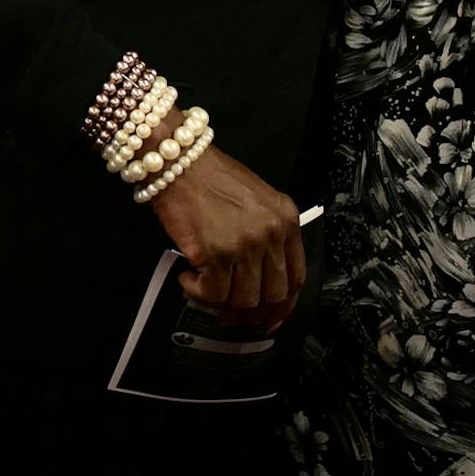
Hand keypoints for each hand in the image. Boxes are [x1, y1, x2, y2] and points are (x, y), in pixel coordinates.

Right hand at [149, 137, 304, 326]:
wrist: (178, 159)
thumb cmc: (209, 176)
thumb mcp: (256, 199)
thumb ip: (266, 234)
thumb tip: (259, 276)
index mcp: (286, 220)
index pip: (297, 277)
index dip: (283, 305)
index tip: (271, 316)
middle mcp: (270, 234)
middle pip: (273, 295)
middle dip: (252, 312)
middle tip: (231, 312)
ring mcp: (244, 245)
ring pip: (243, 300)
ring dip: (220, 302)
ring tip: (202, 287)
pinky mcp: (215, 252)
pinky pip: (213, 293)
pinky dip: (197, 292)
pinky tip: (188, 278)